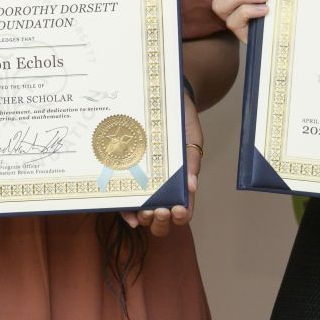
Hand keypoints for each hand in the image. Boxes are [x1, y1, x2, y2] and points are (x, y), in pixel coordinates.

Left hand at [124, 93, 202, 237]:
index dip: (181, 215)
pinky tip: (128, 214)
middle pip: (163, 218)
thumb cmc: (180, 119)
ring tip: (146, 211)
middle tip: (160, 210)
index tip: (177, 209)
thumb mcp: (190, 136)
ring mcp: (145, 184)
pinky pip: (127, 199)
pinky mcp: (130, 177)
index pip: (184, 208)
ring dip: (146, 218)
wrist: (163, 97)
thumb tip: (192, 187)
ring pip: (145, 214)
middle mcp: (163, 187)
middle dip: (162, 221)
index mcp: (182, 181)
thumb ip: (191, 160)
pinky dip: (128, 211)